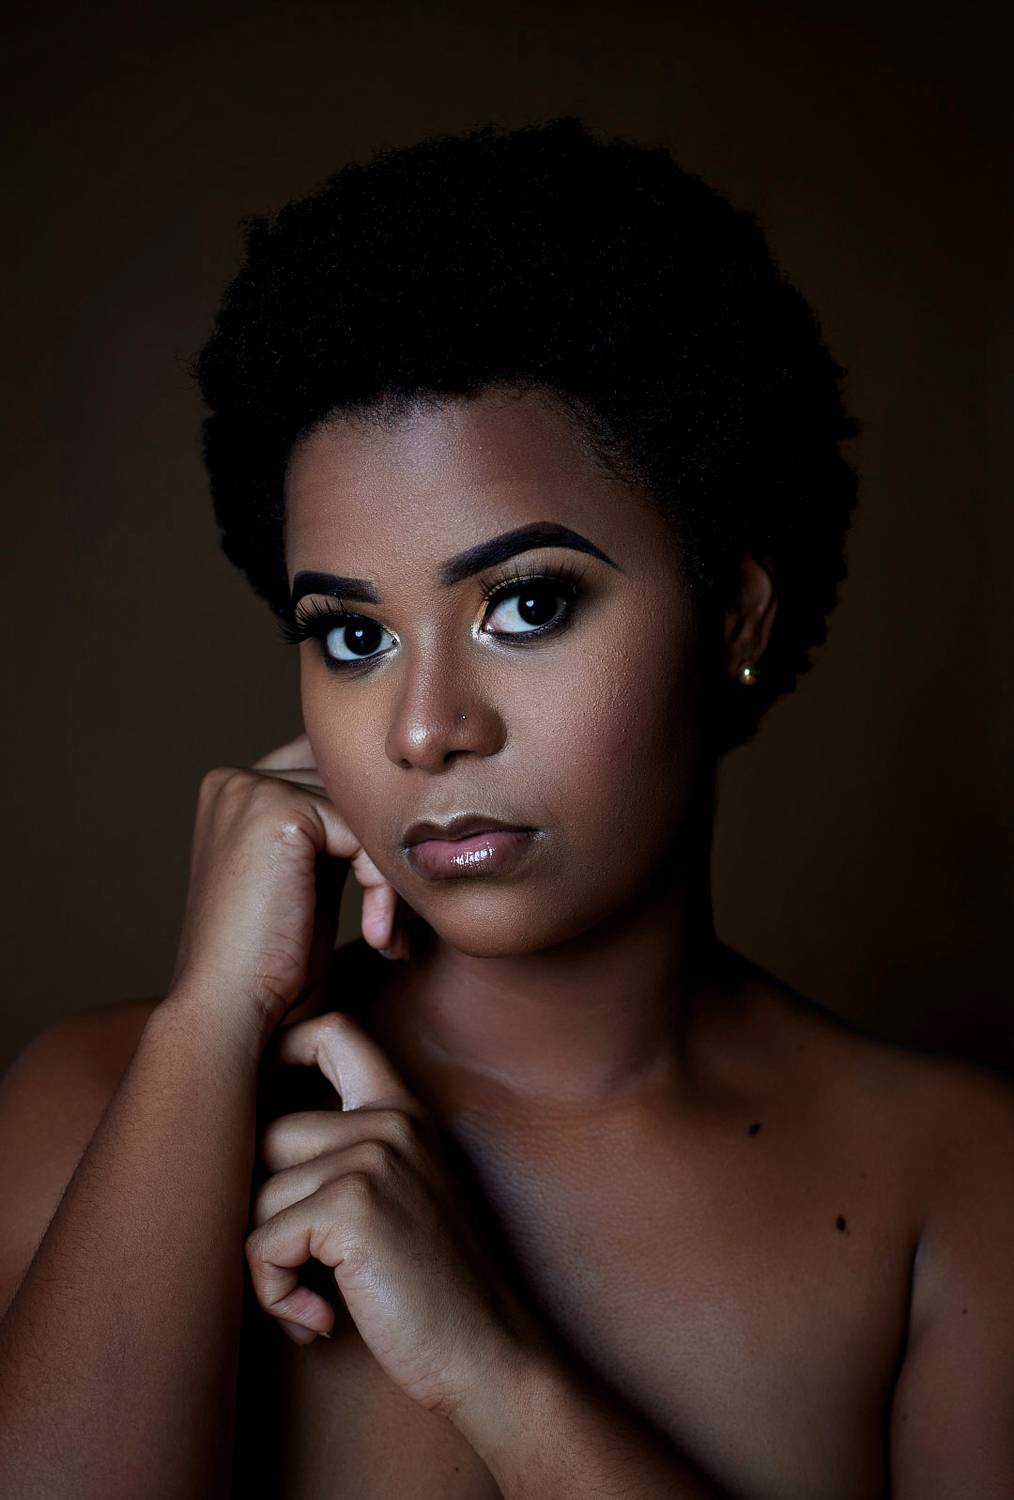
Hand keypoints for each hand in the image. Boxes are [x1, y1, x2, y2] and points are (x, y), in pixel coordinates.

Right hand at [168, 731, 417, 1033]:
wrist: (230, 1016)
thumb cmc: (274, 969)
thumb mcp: (308, 885)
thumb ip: (336, 837)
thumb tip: (398, 801)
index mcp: (236, 792)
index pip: (336, 785)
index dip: (371, 839)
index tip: (392, 904)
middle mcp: (234, 781)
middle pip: (352, 795)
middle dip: (384, 858)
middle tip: (400, 925)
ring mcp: (250, 790)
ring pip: (363, 815)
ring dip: (390, 878)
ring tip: (388, 935)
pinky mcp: (276, 810)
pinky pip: (364, 834)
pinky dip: (383, 887)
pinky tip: (377, 937)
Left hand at [246, 1009, 545, 1421]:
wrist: (488, 1353)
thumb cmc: (435, 1289)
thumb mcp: (403, 1194)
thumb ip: (349, 1153)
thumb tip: (241, 1145)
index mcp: (403, 1111)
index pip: (333, 1031)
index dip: (280, 1051)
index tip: (260, 1107)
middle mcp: (389, 1121)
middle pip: (267, 1132)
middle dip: (262, 1208)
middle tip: (296, 1263)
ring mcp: (372, 1158)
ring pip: (258, 1197)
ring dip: (271, 1264)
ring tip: (315, 1297)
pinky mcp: (351, 1207)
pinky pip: (261, 1243)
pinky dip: (274, 1293)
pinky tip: (317, 1316)